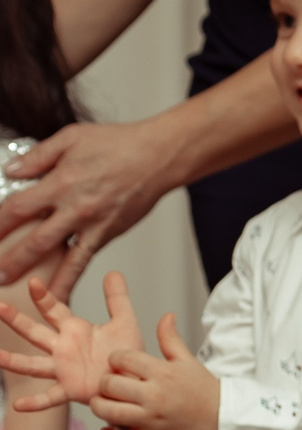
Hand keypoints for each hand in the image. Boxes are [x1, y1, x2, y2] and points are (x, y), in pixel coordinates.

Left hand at [0, 120, 185, 287]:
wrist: (159, 157)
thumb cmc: (120, 144)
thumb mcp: (71, 138)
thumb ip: (38, 156)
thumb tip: (12, 171)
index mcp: (61, 183)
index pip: (18, 208)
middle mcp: (75, 208)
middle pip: (34, 241)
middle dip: (11, 259)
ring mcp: (94, 224)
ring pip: (62, 258)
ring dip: (39, 277)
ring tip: (20, 290)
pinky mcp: (108, 233)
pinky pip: (86, 260)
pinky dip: (72, 278)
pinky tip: (63, 291)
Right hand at [0, 270, 142, 412]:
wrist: (138, 381)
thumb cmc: (127, 354)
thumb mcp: (124, 323)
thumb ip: (117, 299)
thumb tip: (113, 272)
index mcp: (74, 331)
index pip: (53, 310)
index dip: (43, 297)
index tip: (33, 282)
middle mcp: (63, 349)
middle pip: (34, 332)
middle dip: (16, 320)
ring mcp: (63, 369)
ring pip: (32, 364)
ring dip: (12, 361)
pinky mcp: (71, 390)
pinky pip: (49, 397)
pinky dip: (34, 403)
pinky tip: (18, 405)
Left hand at [92, 313, 220, 429]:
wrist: (221, 416)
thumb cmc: (203, 388)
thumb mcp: (187, 359)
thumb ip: (170, 338)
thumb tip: (166, 316)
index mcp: (162, 373)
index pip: (122, 359)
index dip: (116, 359)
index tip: (120, 363)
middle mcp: (154, 396)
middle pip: (109, 386)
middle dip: (105, 383)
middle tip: (111, 384)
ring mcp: (151, 418)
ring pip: (109, 412)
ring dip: (101, 407)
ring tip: (105, 403)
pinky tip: (108, 428)